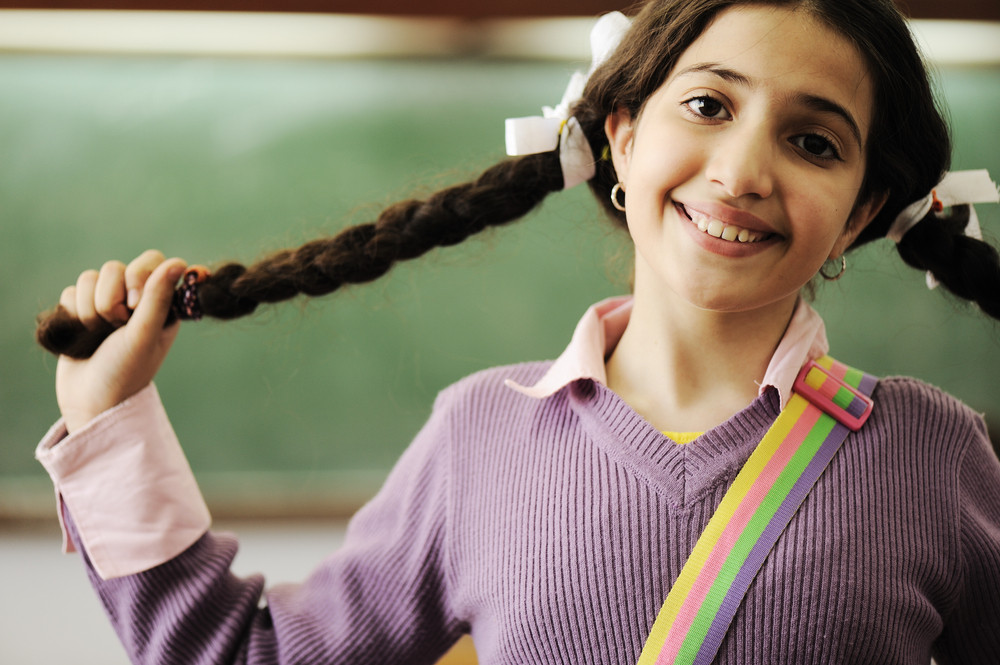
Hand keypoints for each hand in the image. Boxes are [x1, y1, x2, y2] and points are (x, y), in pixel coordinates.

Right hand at [55, 250, 187, 432]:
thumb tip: (179, 262)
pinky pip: (72, 291)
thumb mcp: (144, 335)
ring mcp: (109, 304)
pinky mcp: (82, 311)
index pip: (153, 261)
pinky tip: (81, 334)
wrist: (89, 402)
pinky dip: (73, 312)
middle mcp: (136, 300)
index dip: (139, 277)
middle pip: (117, 267)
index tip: (135, 306)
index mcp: (161, 304)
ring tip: (98, 334)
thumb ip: (158, 298)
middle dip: (111, 297)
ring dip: (90, 308)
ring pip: (91, 277)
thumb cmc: (124, 372)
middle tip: (117, 325)